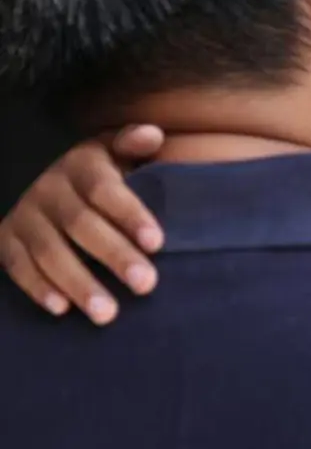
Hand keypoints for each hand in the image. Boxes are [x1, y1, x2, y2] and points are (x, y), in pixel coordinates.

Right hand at [0, 125, 164, 323]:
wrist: (31, 171)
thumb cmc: (92, 169)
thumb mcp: (109, 148)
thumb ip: (131, 144)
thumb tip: (153, 134)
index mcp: (81, 166)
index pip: (105, 191)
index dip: (131, 215)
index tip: (158, 242)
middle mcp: (49, 190)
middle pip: (82, 225)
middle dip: (114, 256)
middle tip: (146, 285)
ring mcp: (24, 215)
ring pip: (49, 251)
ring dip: (78, 283)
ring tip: (108, 313)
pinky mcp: (5, 238)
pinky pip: (16, 264)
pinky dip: (37, 287)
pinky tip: (61, 309)